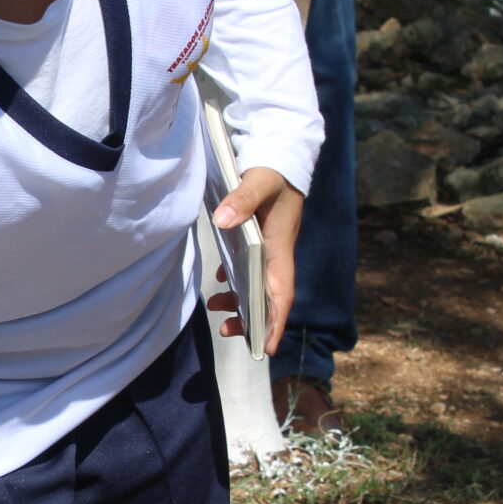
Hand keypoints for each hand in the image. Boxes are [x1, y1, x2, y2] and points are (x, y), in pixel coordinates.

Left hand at [210, 165, 302, 353]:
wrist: (285, 155)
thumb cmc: (274, 171)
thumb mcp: (259, 181)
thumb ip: (242, 199)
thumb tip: (222, 220)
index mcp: (280, 246)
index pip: (281, 293)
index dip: (275, 322)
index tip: (266, 347)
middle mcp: (278, 252)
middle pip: (269, 297)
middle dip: (253, 320)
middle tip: (226, 332)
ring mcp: (270, 247)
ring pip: (258, 284)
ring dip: (241, 301)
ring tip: (217, 308)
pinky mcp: (261, 239)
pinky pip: (251, 268)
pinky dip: (237, 280)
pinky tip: (222, 281)